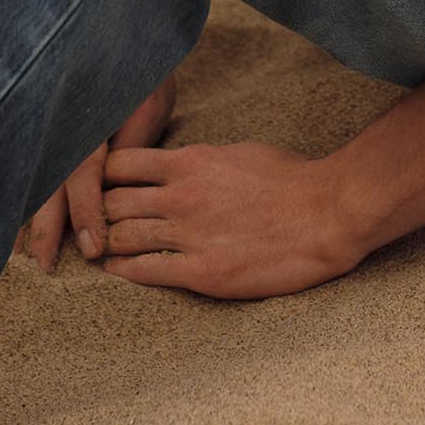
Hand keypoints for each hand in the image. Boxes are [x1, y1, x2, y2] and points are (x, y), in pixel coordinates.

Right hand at [13, 72, 177, 272]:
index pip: (84, 171)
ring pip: (33, 177)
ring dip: (27, 217)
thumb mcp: (147, 105)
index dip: (87, 210)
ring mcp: (46, 124)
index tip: (92, 248)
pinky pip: (30, 170)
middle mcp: (60, 122)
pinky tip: (15, 225)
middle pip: (49, 179)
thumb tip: (114, 191)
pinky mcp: (39, 129)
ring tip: (20, 254)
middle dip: (45, 225)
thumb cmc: (140, 75)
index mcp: (88, 116)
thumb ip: (130, 143)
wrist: (122, 36)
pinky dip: (23, 198)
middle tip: (43, 265)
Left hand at [95, 139, 359, 299]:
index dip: (106, 176)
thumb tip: (178, 166)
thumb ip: (200, 161)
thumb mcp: (238, 152)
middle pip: (112, 202)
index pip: (120, 164)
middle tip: (96, 223)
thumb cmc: (292, 180)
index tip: (103, 186)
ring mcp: (189, 235)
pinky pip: (145, 272)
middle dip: (100, 212)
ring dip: (109, 244)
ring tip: (102, 249)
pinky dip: (124, 272)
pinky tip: (117, 272)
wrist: (328, 214)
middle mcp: (181, 196)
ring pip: (122, 237)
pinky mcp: (202, 272)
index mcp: (189, 162)